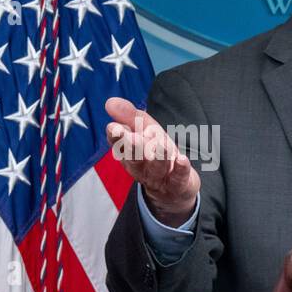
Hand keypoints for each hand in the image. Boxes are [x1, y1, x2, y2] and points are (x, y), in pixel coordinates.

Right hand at [104, 97, 199, 225]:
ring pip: (157, 167)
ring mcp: (160, 177)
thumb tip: (109, 102)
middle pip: (135, 158)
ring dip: (158, 156)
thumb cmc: (155, 153)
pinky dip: (180, 169)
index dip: (117, 137)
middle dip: (133, 148)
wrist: (174, 189)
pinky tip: (182, 159)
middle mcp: (142, 166)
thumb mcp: (144, 131)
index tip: (114, 128)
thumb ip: (129, 116)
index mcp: (130, 153)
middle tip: (132, 138)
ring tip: (160, 145)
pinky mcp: (177, 184)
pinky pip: (178, 178)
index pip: (120, 145)